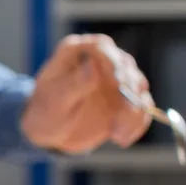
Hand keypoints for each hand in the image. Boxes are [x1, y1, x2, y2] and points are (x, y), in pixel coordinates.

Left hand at [21, 33, 151, 153]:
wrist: (49, 132)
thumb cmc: (44, 112)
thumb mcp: (55, 101)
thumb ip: (74, 84)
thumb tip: (94, 66)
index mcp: (75, 52)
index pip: (100, 46)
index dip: (112, 61)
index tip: (117, 82)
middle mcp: (100, 60)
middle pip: (125, 65)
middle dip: (129, 88)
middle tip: (125, 111)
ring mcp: (116, 78)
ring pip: (138, 86)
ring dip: (134, 110)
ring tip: (117, 134)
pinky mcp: (126, 98)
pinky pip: (141, 107)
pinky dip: (137, 123)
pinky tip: (122, 139)